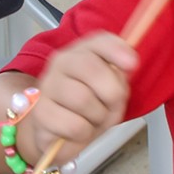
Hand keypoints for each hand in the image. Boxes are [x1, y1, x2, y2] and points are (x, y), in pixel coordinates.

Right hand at [21, 33, 138, 162]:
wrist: (57, 131)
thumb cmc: (89, 104)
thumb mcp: (110, 86)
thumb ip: (120, 73)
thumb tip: (130, 63)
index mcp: (83, 50)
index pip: (100, 41)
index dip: (118, 50)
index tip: (132, 64)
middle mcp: (62, 62)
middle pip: (92, 69)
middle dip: (112, 92)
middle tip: (115, 105)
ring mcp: (48, 86)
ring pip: (83, 99)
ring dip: (99, 115)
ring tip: (96, 119)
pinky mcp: (40, 113)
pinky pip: (73, 124)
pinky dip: (84, 133)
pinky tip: (80, 131)